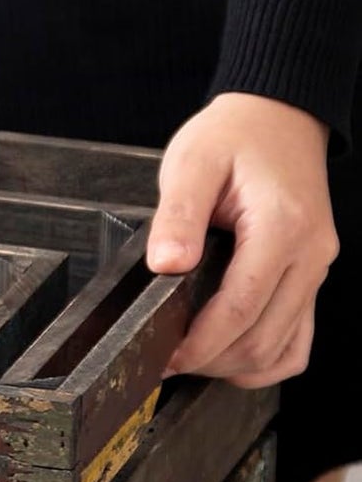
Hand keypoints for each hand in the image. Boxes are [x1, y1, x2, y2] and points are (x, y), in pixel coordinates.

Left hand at [146, 92, 337, 388]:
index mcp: (281, 228)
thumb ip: (177, 216)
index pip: (241, 307)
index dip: (201, 342)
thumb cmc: (234, 136)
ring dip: (236, 364)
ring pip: (284, 346)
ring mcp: (315, 268)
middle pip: (264, 337)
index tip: (166, 356)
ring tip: (190, 359)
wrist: (277, 116)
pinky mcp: (310, 274)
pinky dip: (266, 357)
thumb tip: (167, 266)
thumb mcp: (192, 163)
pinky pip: (298, 336)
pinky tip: (229, 354)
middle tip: (166, 360)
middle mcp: (309, 254)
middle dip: (212, 359)